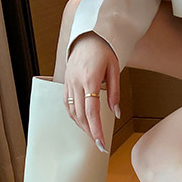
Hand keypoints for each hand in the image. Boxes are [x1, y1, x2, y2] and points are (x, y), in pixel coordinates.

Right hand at [63, 32, 120, 151]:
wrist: (87, 36)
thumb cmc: (103, 51)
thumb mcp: (114, 70)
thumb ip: (115, 93)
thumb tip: (115, 113)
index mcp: (90, 79)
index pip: (91, 111)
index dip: (96, 129)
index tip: (101, 142)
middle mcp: (76, 82)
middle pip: (81, 115)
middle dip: (90, 132)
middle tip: (99, 144)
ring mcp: (68, 83)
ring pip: (72, 112)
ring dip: (82, 126)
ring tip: (93, 135)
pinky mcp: (65, 84)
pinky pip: (67, 105)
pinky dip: (74, 117)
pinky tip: (82, 123)